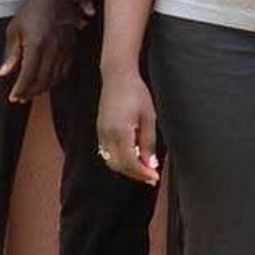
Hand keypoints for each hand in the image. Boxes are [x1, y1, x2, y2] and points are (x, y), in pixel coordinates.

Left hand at [0, 0, 81, 101]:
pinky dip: (56, 80)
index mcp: (36, 46)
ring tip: (33, 91)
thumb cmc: (31, 10)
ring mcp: (65, 49)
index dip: (20, 90)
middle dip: (31, 92)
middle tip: (21, 98)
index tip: (13, 98)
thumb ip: (10, 53)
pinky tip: (48, 81)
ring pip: (56, 78)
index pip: (28, 76)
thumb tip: (3, 73)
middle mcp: (53, 50)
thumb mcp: (14, 30)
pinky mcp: (72, 47)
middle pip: (43, 81)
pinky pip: (66, 70)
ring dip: (44, 88)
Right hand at [96, 69, 160, 184]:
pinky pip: (107, 152)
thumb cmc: (137, 94)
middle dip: (135, 174)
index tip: (155, 178)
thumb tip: (151, 165)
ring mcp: (100, 132)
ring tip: (144, 168)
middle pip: (119, 165)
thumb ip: (148, 143)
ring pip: (111, 161)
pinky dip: (119, 159)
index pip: (130, 162)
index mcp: (120, 132)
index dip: (142, 173)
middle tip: (151, 177)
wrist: (118, 77)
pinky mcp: (99, 130)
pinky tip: (133, 157)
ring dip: (127, 168)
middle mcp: (107, 135)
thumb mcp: (148, 118)